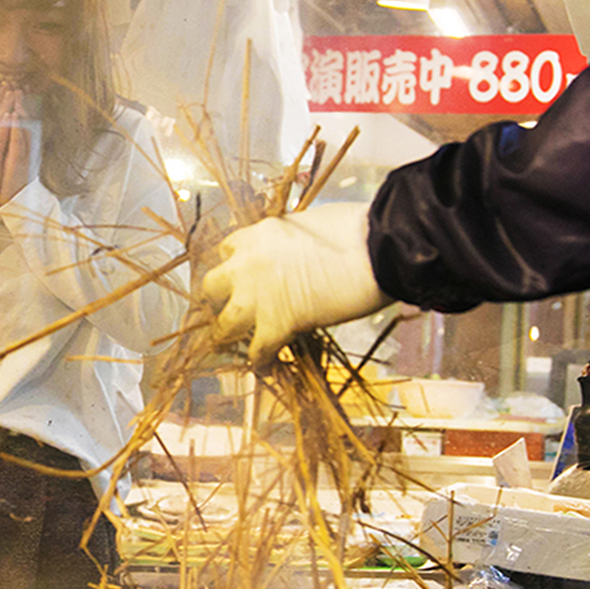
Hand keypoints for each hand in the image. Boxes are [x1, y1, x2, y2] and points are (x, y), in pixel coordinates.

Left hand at [201, 202, 391, 365]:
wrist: (378, 247)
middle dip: (216, 299)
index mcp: (256, 234)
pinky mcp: (278, 324)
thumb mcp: (307, 222)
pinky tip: (266, 365)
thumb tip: (292, 253)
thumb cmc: (354, 229)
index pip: (225, 251)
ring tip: (232, 344)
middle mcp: (247, 263)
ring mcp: (258, 296)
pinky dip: (262, 361)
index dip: (231, 266)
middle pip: (211, 286)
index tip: (237, 276)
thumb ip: (287, 241)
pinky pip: (258, 352)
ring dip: (228, 336)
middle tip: (226, 308)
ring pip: (223, 325)